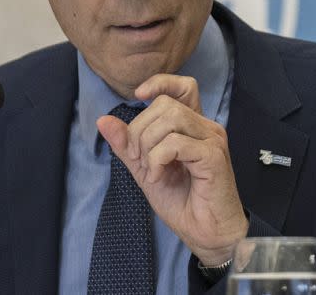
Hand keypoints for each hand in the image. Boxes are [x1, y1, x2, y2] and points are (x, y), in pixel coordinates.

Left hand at [96, 74, 247, 266]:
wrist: (206, 234)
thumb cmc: (183, 202)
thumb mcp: (145, 170)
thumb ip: (127, 145)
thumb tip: (103, 120)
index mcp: (193, 126)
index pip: (184, 86)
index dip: (160, 82)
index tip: (139, 96)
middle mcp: (206, 127)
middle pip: (165, 104)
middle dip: (139, 130)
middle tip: (138, 159)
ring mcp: (212, 139)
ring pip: (169, 119)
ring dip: (148, 145)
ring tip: (149, 169)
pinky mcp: (213, 156)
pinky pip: (174, 143)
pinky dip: (157, 160)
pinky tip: (159, 178)